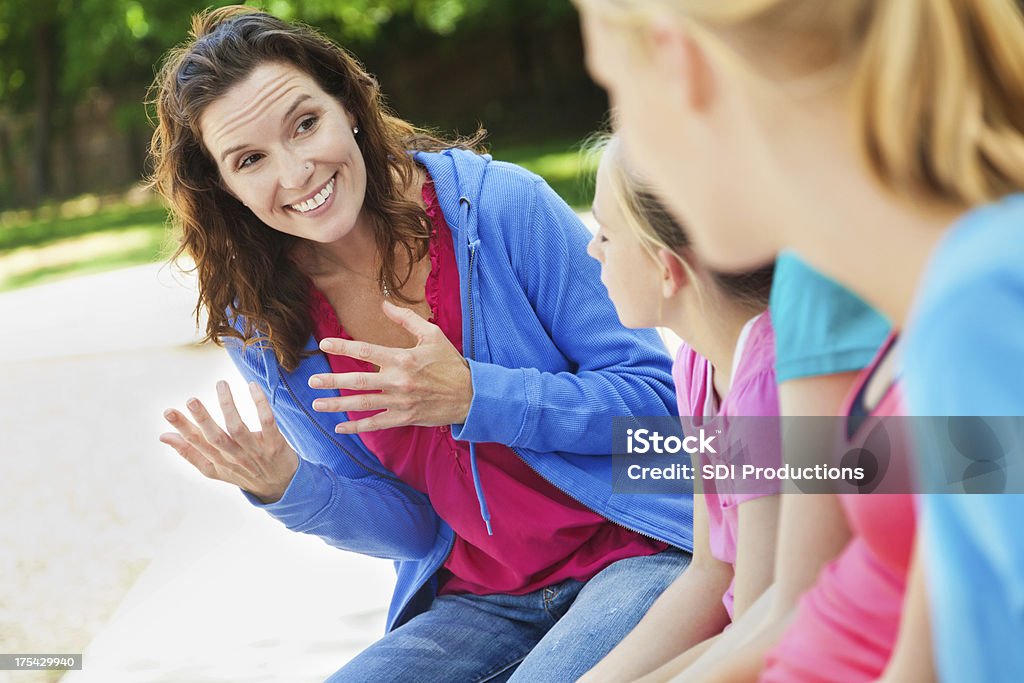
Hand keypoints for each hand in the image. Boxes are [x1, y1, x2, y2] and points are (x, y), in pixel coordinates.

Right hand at [160, 380, 298, 503]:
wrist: (282, 486)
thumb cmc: (243, 473)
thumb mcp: (214, 469)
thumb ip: (190, 452)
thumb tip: (163, 436)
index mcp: (218, 461)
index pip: (197, 444)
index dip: (183, 429)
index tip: (168, 411)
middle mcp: (235, 457)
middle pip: (216, 438)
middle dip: (203, 419)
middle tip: (191, 400)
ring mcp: (256, 451)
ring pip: (239, 428)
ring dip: (229, 406)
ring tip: (220, 384)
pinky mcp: (275, 444)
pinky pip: (267, 422)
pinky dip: (260, 404)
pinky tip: (252, 386)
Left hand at [309, 300, 472, 433]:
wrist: (471, 395)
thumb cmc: (450, 363)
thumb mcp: (432, 335)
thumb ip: (406, 319)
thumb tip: (384, 305)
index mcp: (402, 358)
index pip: (366, 350)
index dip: (342, 346)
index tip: (323, 343)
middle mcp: (398, 381)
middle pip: (358, 380)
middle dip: (332, 381)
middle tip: (312, 382)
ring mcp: (400, 402)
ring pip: (362, 404)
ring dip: (338, 405)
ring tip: (317, 404)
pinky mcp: (405, 418)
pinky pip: (376, 424)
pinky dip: (357, 427)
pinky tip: (340, 428)